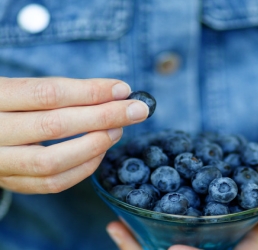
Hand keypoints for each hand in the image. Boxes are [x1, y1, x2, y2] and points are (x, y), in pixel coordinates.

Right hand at [0, 77, 148, 193]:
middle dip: (104, 116)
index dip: (91, 92)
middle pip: (55, 126)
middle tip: (136, 110)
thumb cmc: (11, 104)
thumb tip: (117, 94)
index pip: (49, 93)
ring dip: (95, 144)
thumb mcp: (25, 89)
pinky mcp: (11, 182)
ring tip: (118, 130)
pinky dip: (84, 168)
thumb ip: (64, 92)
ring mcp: (0, 162)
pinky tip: (101, 151)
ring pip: (53, 161)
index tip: (123, 89)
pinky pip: (53, 183)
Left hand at [107, 152, 257, 249]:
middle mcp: (222, 243)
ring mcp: (208, 232)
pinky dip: (147, 220)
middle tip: (120, 234)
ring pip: (169, 244)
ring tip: (115, 226)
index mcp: (246, 247)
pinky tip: (126, 210)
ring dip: (140, 239)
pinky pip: (169, 223)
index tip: (172, 249)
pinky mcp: (199, 215)